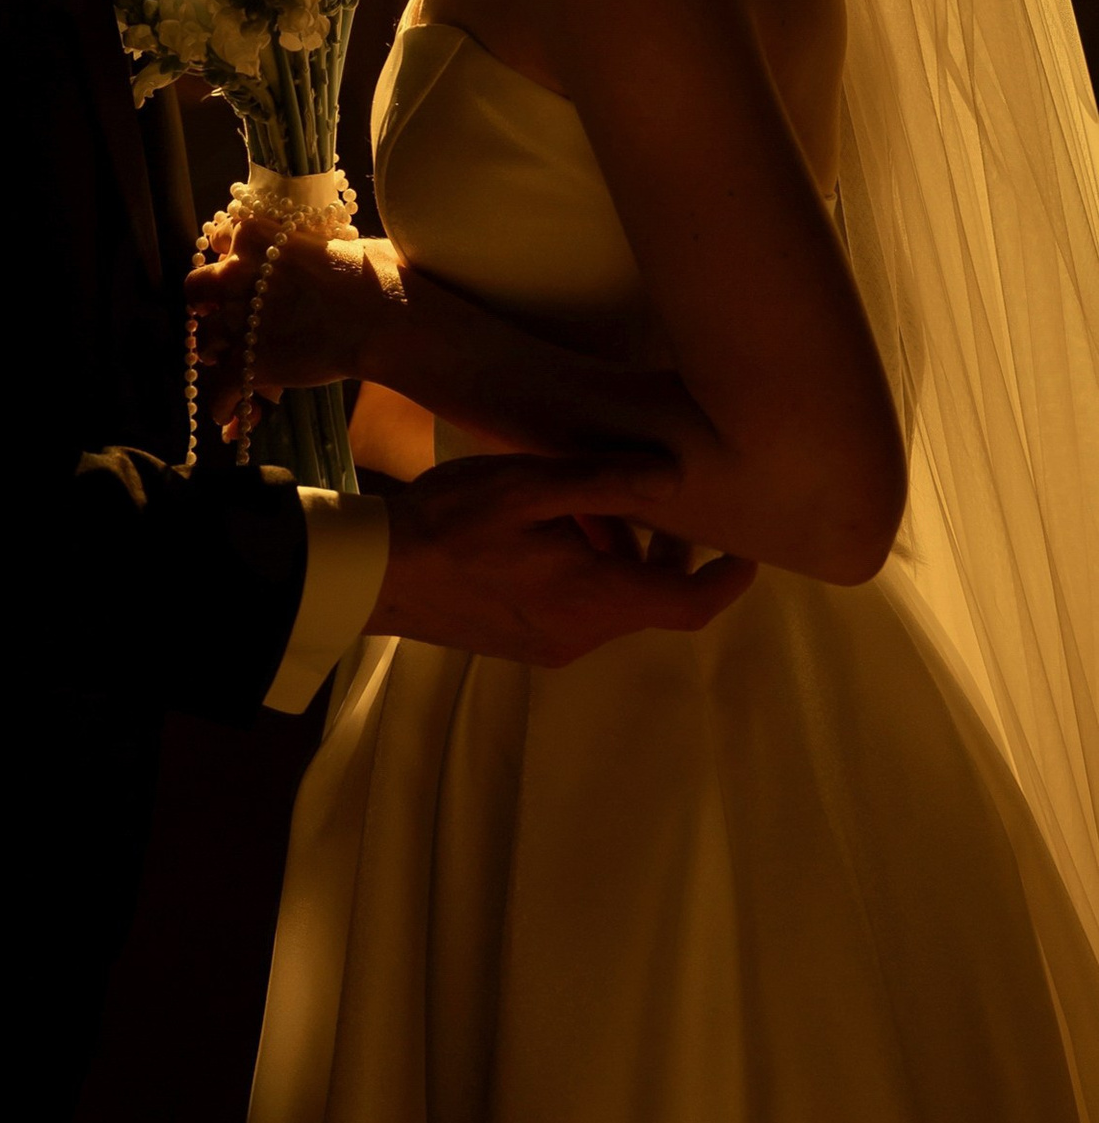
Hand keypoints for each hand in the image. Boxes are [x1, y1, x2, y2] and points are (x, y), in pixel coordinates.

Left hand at [186, 214, 392, 417]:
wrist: (383, 316)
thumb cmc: (373, 275)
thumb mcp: (326, 242)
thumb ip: (298, 248)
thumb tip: (305, 254)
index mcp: (255, 236)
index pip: (220, 240)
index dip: (226, 260)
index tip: (236, 272)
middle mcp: (236, 274)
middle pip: (196, 288)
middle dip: (205, 304)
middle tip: (219, 316)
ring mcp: (238, 320)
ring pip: (204, 341)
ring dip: (214, 354)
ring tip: (228, 366)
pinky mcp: (246, 363)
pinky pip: (219, 389)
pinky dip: (223, 405)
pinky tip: (230, 416)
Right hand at [372, 451, 755, 666]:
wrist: (373, 574)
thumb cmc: (449, 523)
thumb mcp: (529, 486)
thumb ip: (606, 481)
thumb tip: (678, 477)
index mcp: (596, 600)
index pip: (690, 605)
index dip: (729, 579)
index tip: (749, 549)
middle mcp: (581, 636)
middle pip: (651, 600)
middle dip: (666, 553)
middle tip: (663, 500)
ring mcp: (548, 645)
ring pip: (612, 601)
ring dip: (620, 557)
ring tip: (589, 501)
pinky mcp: (520, 643)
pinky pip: (576, 610)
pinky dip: (587, 572)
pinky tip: (550, 530)